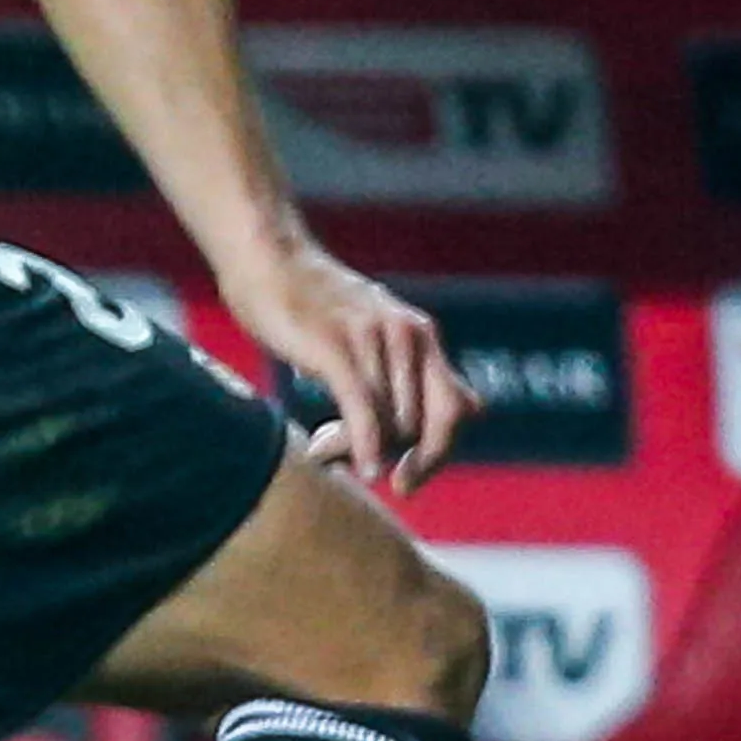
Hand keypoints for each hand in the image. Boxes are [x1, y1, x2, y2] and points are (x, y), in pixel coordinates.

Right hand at [225, 236, 470, 490]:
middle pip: (429, 424)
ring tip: (320, 448)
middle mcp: (409, 335)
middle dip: (407, 461)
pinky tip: (350, 465)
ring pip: (389, 423)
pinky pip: (363, 409)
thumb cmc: (314, 304)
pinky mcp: (337, 345)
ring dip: (358, 450)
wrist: (268, 259)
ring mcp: (374, 339)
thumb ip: (420, 371)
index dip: (437, 454)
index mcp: (422, 336)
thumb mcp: (378, 334)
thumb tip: (473, 409)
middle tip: (371, 475)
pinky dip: (362, 446)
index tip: (405, 481)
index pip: (456, 411)